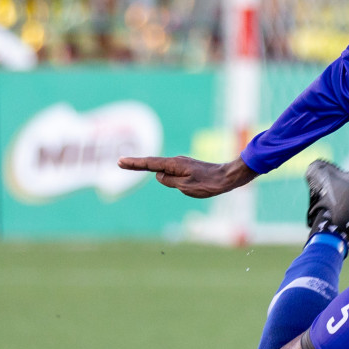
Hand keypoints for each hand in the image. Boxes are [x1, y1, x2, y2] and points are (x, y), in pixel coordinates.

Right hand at [117, 156, 255, 198]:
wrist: (229, 177)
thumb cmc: (209, 184)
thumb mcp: (186, 187)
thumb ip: (170, 181)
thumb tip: (159, 176)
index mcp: (174, 165)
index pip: (150, 164)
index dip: (134, 164)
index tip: (120, 161)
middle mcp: (177, 161)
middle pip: (153, 164)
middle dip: (137, 164)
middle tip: (119, 162)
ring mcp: (183, 164)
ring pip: (163, 169)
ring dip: (149, 168)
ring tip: (131, 165)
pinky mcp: (188, 168)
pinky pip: (172, 171)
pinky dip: (162, 172)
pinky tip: (159, 174)